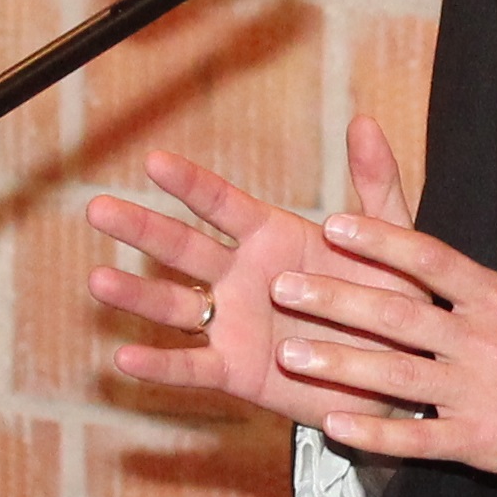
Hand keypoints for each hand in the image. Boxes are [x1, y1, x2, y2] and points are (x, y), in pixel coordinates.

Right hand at [87, 117, 424, 424]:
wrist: (398, 374)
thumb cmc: (388, 302)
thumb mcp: (391, 242)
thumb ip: (376, 186)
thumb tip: (367, 121)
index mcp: (272, 238)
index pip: (222, 204)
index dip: (190, 184)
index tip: (154, 161)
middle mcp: (240, 277)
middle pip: (181, 247)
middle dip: (141, 228)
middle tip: (97, 207)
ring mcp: (232, 324)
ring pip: (174, 305)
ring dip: (137, 293)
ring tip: (98, 280)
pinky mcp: (235, 371)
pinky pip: (191, 367)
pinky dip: (159, 365)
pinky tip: (125, 358)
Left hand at [270, 170, 496, 495]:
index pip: (431, 259)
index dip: (380, 239)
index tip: (334, 224)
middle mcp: (484, 342)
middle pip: (397, 313)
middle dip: (335, 298)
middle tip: (281, 286)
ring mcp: (479, 394)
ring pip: (394, 375)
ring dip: (338, 364)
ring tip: (288, 354)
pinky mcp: (482, 443)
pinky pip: (417, 439)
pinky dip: (374, 434)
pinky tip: (332, 426)